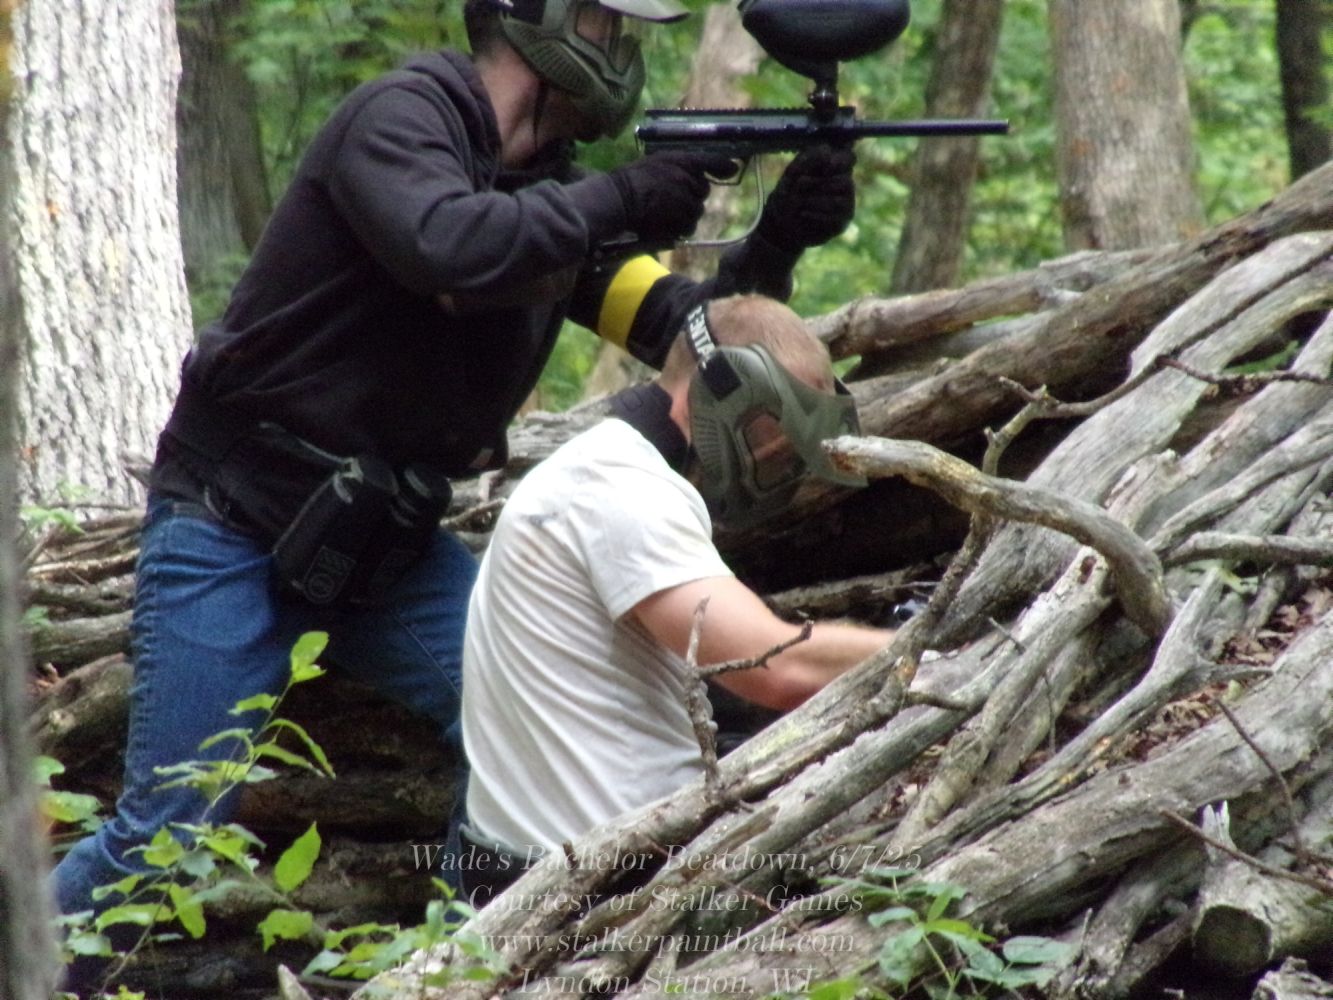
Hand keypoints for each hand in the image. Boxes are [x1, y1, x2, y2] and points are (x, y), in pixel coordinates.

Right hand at [608, 152, 738, 243]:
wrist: (616, 199)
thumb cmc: (631, 180)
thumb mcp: (656, 162)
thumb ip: (681, 164)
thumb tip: (710, 168)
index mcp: (679, 160)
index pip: (709, 160)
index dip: (722, 165)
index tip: (733, 168)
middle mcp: (686, 178)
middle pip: (703, 190)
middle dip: (693, 196)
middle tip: (673, 198)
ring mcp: (684, 200)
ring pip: (696, 210)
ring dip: (686, 214)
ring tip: (666, 213)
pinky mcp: (679, 219)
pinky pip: (688, 226)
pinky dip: (680, 228)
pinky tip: (665, 224)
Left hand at [757, 144, 856, 252]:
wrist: (780, 222)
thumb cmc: (787, 193)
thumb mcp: (793, 172)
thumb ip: (809, 158)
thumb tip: (828, 152)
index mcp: (834, 167)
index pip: (850, 158)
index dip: (841, 161)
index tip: (826, 166)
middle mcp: (844, 184)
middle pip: (846, 181)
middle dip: (820, 184)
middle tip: (800, 184)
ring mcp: (846, 204)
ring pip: (840, 200)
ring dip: (816, 200)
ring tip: (800, 202)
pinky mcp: (841, 222)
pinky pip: (835, 218)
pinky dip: (816, 214)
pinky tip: (803, 213)